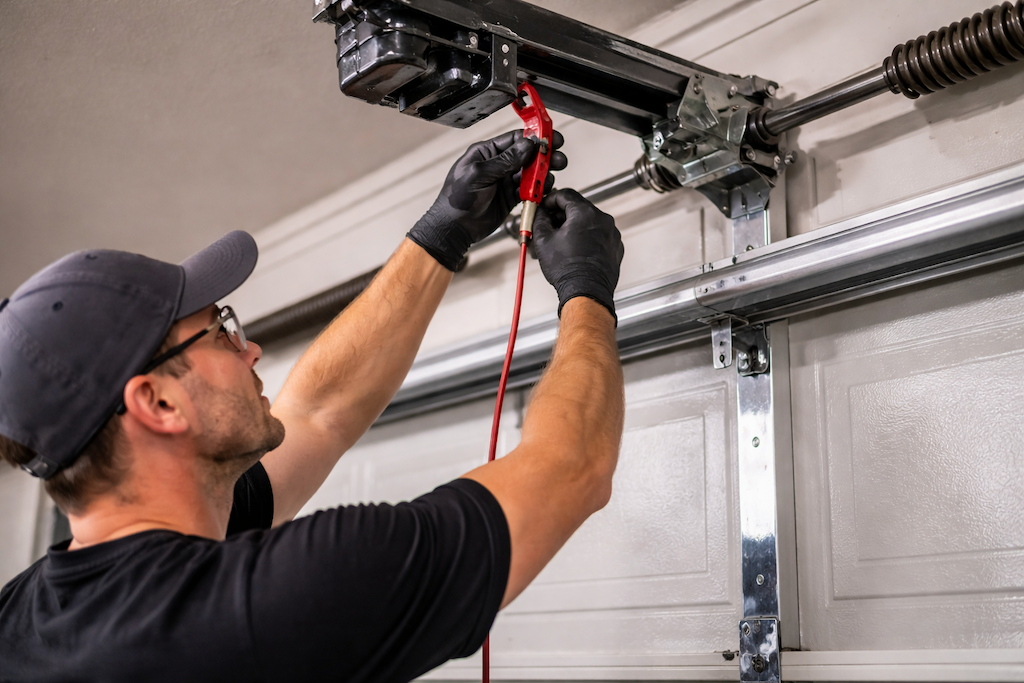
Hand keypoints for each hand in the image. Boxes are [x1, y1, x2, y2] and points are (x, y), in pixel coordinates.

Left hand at [408, 129, 565, 270]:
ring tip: (551, 175)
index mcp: (486, 153)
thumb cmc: (457, 199)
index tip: (550, 139)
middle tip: (558, 158)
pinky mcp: (510, 198)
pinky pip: (528, 190)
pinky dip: (537, 190)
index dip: (534, 138)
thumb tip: (527, 145)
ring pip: (530, 173)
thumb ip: (505, 160)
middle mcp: (497, 165)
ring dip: (543, 173)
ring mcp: (504, 181)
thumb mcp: (480, 174)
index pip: (515, 139)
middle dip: (544, 156)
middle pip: (527, 155)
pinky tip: (544, 189)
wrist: (454, 228)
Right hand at [533, 189, 623, 322]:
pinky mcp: (615, 246)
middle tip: (548, 225)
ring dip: (574, 227)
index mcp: (585, 213)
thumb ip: (540, 219)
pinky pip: (599, 235)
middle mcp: (602, 220)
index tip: (544, 206)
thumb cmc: (568, 270)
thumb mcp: (544, 240)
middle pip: (578, 208)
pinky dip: (587, 238)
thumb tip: (540, 213)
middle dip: (561, 215)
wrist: (586, 292)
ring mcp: (611, 233)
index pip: (565, 195)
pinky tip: (575, 250)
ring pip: (589, 222)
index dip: (550, 200)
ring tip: (560, 242)